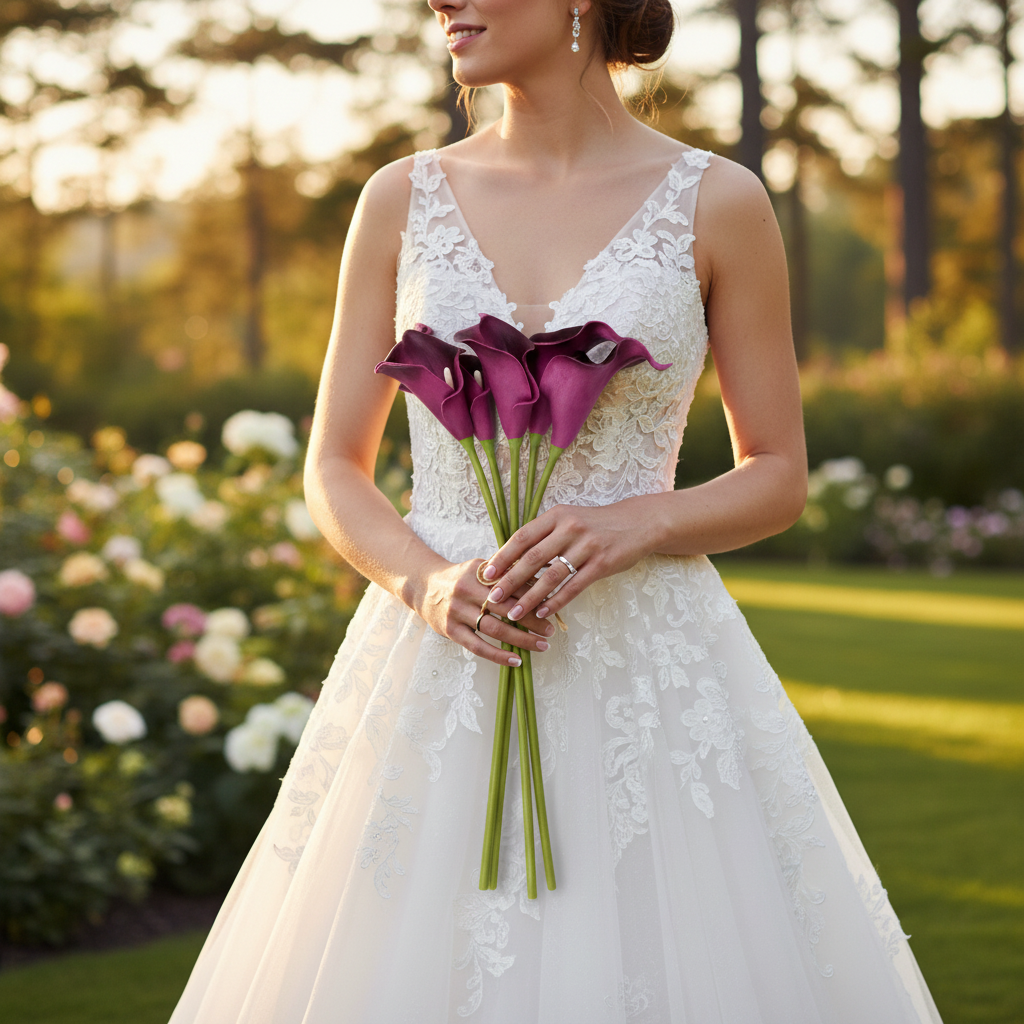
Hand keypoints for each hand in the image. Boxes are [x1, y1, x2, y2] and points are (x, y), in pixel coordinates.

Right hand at [416, 559, 555, 668]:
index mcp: (479, 572)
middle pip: (506, 607)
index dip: (533, 595)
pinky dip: (498, 655)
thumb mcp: (480, 568)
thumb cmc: (460, 578)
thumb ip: (506, 573)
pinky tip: (516, 661)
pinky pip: (477, 646)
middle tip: (551, 630)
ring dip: (521, 639)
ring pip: (494, 629)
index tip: (552, 605)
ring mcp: (458, 611)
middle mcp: (467, 590)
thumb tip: (541, 579)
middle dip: (532, 619)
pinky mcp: (451, 630)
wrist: (423, 585)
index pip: (512, 584)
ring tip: (541, 645)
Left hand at [480, 502, 654, 623]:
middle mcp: (570, 528)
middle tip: (493, 598)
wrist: (637, 523)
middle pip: (532, 558)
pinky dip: (556, 601)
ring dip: (530, 597)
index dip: (502, 556)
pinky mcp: (602, 563)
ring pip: (551, 576)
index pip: (522, 537)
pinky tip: (542, 613)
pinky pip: (574, 586)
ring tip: (514, 613)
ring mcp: (587, 546)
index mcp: (557, 516)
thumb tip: (512, 558)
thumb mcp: (569, 520)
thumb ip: (545, 535)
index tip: (486, 574)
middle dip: (510, 580)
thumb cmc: (597, 524)